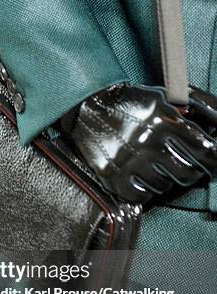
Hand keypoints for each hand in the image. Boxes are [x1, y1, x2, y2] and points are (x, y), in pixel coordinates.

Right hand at [61, 83, 216, 203]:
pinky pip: (141, 196)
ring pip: (165, 186)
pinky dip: (146, 191)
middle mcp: (148, 141)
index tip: (213, 160)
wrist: (88, 106)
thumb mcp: (165, 97)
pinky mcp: (113, 175)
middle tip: (188, 167)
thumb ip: (197, 107)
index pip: (205, 149)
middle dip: (193, 172)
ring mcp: (129, 160)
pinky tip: (144, 179)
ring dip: (167, 180)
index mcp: (164, 119)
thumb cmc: (132, 101)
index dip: (215, 159)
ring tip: (159, 168)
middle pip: (188, 173)